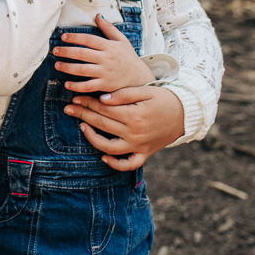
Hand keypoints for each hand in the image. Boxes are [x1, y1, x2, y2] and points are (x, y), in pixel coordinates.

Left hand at [53, 14, 153, 94]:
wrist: (139, 77)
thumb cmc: (128, 57)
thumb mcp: (122, 40)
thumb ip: (108, 28)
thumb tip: (97, 15)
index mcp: (109, 46)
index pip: (89, 40)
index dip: (75, 37)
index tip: (63, 37)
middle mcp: (106, 59)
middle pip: (83, 54)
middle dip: (67, 52)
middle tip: (55, 50)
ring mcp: (105, 73)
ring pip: (83, 70)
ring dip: (68, 68)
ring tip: (57, 65)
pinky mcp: (105, 85)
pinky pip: (89, 86)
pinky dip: (77, 86)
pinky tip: (67, 84)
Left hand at [64, 82, 184, 171]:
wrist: (186, 114)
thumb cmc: (164, 99)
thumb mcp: (146, 91)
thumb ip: (124, 94)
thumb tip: (103, 99)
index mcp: (134, 115)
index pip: (104, 109)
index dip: (87, 102)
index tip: (75, 98)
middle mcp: (134, 133)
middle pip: (102, 124)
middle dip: (83, 115)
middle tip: (69, 108)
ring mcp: (139, 146)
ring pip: (109, 147)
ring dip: (92, 138)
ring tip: (81, 127)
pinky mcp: (144, 154)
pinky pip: (127, 164)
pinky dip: (115, 163)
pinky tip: (103, 157)